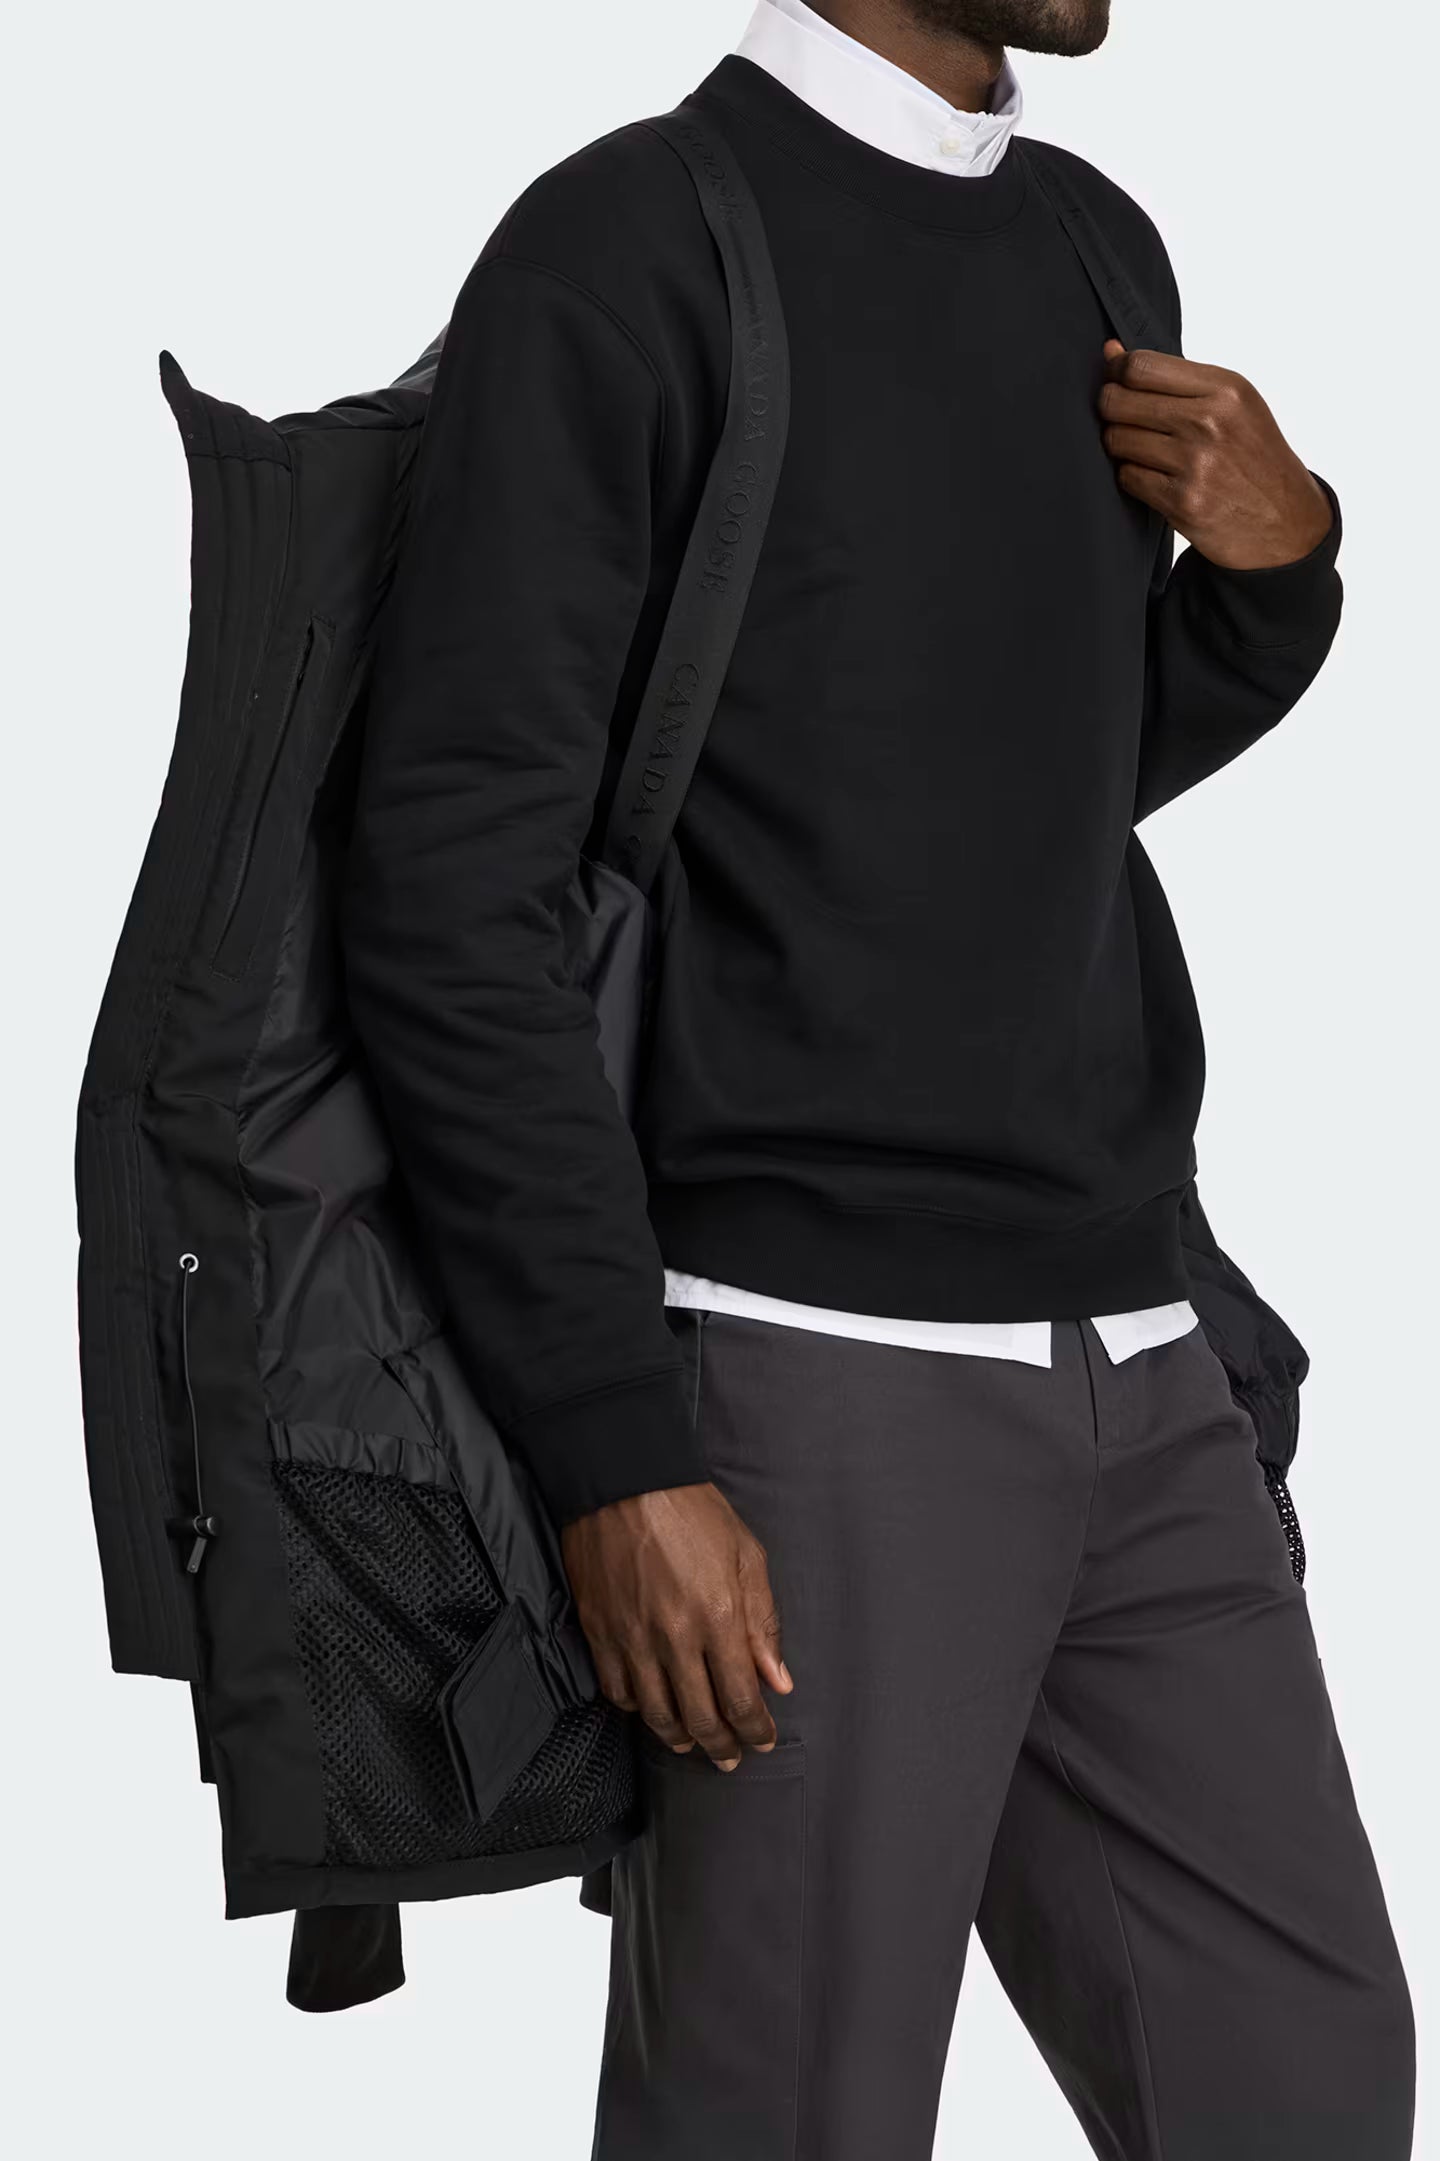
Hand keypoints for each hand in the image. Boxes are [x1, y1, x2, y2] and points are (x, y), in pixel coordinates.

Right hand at [562, 1481, 791, 1769]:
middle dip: (721, 1745)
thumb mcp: (746, 1555)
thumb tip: (777, 1680)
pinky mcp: (599, 1632)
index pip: (741, 1699)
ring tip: (693, 1743)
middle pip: (700, 1718)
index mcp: (718, 1617)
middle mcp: (674, 1637)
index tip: (762, 1741)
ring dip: (679, 1737)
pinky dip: (637, 1709)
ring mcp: (632, 1639)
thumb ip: (763, 1622)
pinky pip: (617, 1691)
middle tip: (731, 1757)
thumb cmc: (692, 1510)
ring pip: (656, 1714)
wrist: (622, 1478)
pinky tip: (651, 1708)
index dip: (755, 1730)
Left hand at [1098, 341, 1332, 570]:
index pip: (1142, 367)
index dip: (1116, 372)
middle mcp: (1210, 422)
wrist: (1286, 520)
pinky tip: (1154, 476)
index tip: (1114, 379)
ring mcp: (1195, 463)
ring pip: (1117, 440)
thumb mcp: (1233, 404)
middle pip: (1119, 402)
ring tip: (1143, 450)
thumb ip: (1173, 378)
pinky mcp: (1182, 502)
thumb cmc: (1254, 456)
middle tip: (1122, 418)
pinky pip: (1127, 477)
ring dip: (1120, 445)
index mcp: (1225, 389)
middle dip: (1111, 409)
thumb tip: (1111, 351)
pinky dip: (1132, 476)